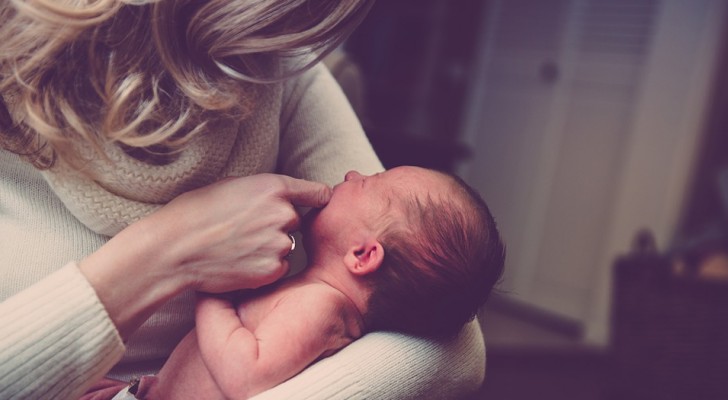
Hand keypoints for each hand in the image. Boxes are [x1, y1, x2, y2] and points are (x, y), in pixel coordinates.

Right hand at [79, 173, 330, 338]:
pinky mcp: (272, 269)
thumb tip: (282, 196)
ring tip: (237, 246)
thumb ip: (264, 190)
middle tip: (246, 230)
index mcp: (274, 187)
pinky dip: (264, 267)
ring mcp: (279, 243)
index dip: (318, 198)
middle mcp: (283, 213)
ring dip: (270, 247)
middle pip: (295, 220)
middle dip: (278, 225)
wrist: (175, 249)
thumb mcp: (232, 185)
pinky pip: (279, 267)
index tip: (320, 202)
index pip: (317, 192)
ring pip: (286, 245)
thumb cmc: (195, 212)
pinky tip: (239, 262)